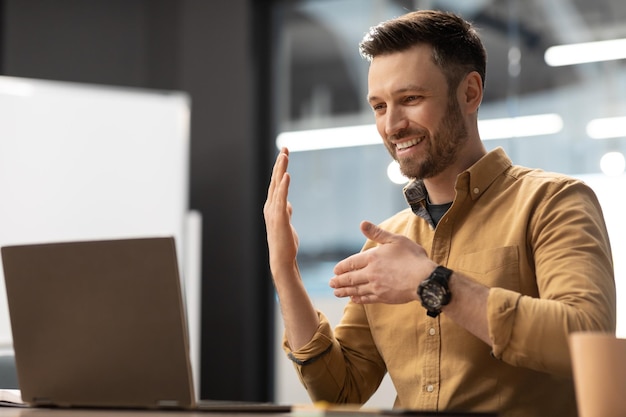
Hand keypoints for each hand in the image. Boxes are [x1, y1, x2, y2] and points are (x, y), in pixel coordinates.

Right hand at [263, 148, 298, 274]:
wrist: (282, 259)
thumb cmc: (285, 243)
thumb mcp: (286, 223)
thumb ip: (285, 211)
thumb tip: (288, 203)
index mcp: (272, 207)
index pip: (276, 183)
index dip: (279, 168)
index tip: (284, 154)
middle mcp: (270, 206)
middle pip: (275, 180)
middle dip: (279, 163)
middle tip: (285, 148)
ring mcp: (273, 212)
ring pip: (277, 186)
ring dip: (280, 170)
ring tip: (284, 155)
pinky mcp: (280, 218)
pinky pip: (281, 199)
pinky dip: (283, 186)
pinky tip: (286, 175)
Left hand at [329, 221, 436, 303]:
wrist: (425, 280)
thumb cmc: (413, 257)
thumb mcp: (396, 240)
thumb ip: (378, 233)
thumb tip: (362, 223)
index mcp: (372, 257)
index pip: (352, 262)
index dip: (342, 267)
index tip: (335, 271)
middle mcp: (371, 273)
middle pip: (350, 278)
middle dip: (339, 281)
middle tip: (331, 283)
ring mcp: (376, 286)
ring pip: (356, 290)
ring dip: (345, 291)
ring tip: (337, 292)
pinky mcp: (383, 297)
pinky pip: (366, 299)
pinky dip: (358, 299)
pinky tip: (354, 300)